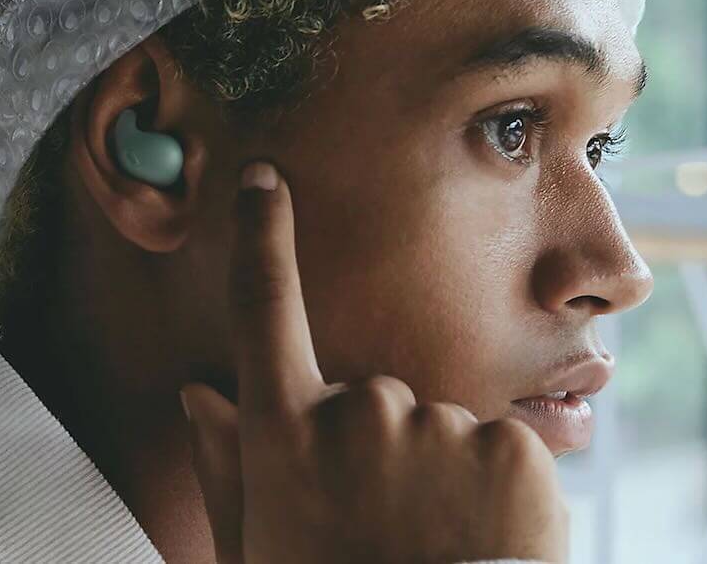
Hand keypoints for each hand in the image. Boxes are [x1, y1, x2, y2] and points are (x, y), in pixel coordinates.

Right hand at [180, 161, 567, 563]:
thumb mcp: (254, 548)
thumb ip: (226, 465)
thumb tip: (198, 392)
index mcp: (286, 432)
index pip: (263, 310)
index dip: (261, 238)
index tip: (263, 180)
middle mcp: (356, 410)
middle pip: (371, 396)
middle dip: (380, 447)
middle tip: (388, 530)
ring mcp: (434, 424)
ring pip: (437, 426)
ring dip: (439, 473)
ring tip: (436, 546)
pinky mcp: (508, 445)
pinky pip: (497, 446)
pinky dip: (494, 489)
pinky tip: (479, 542)